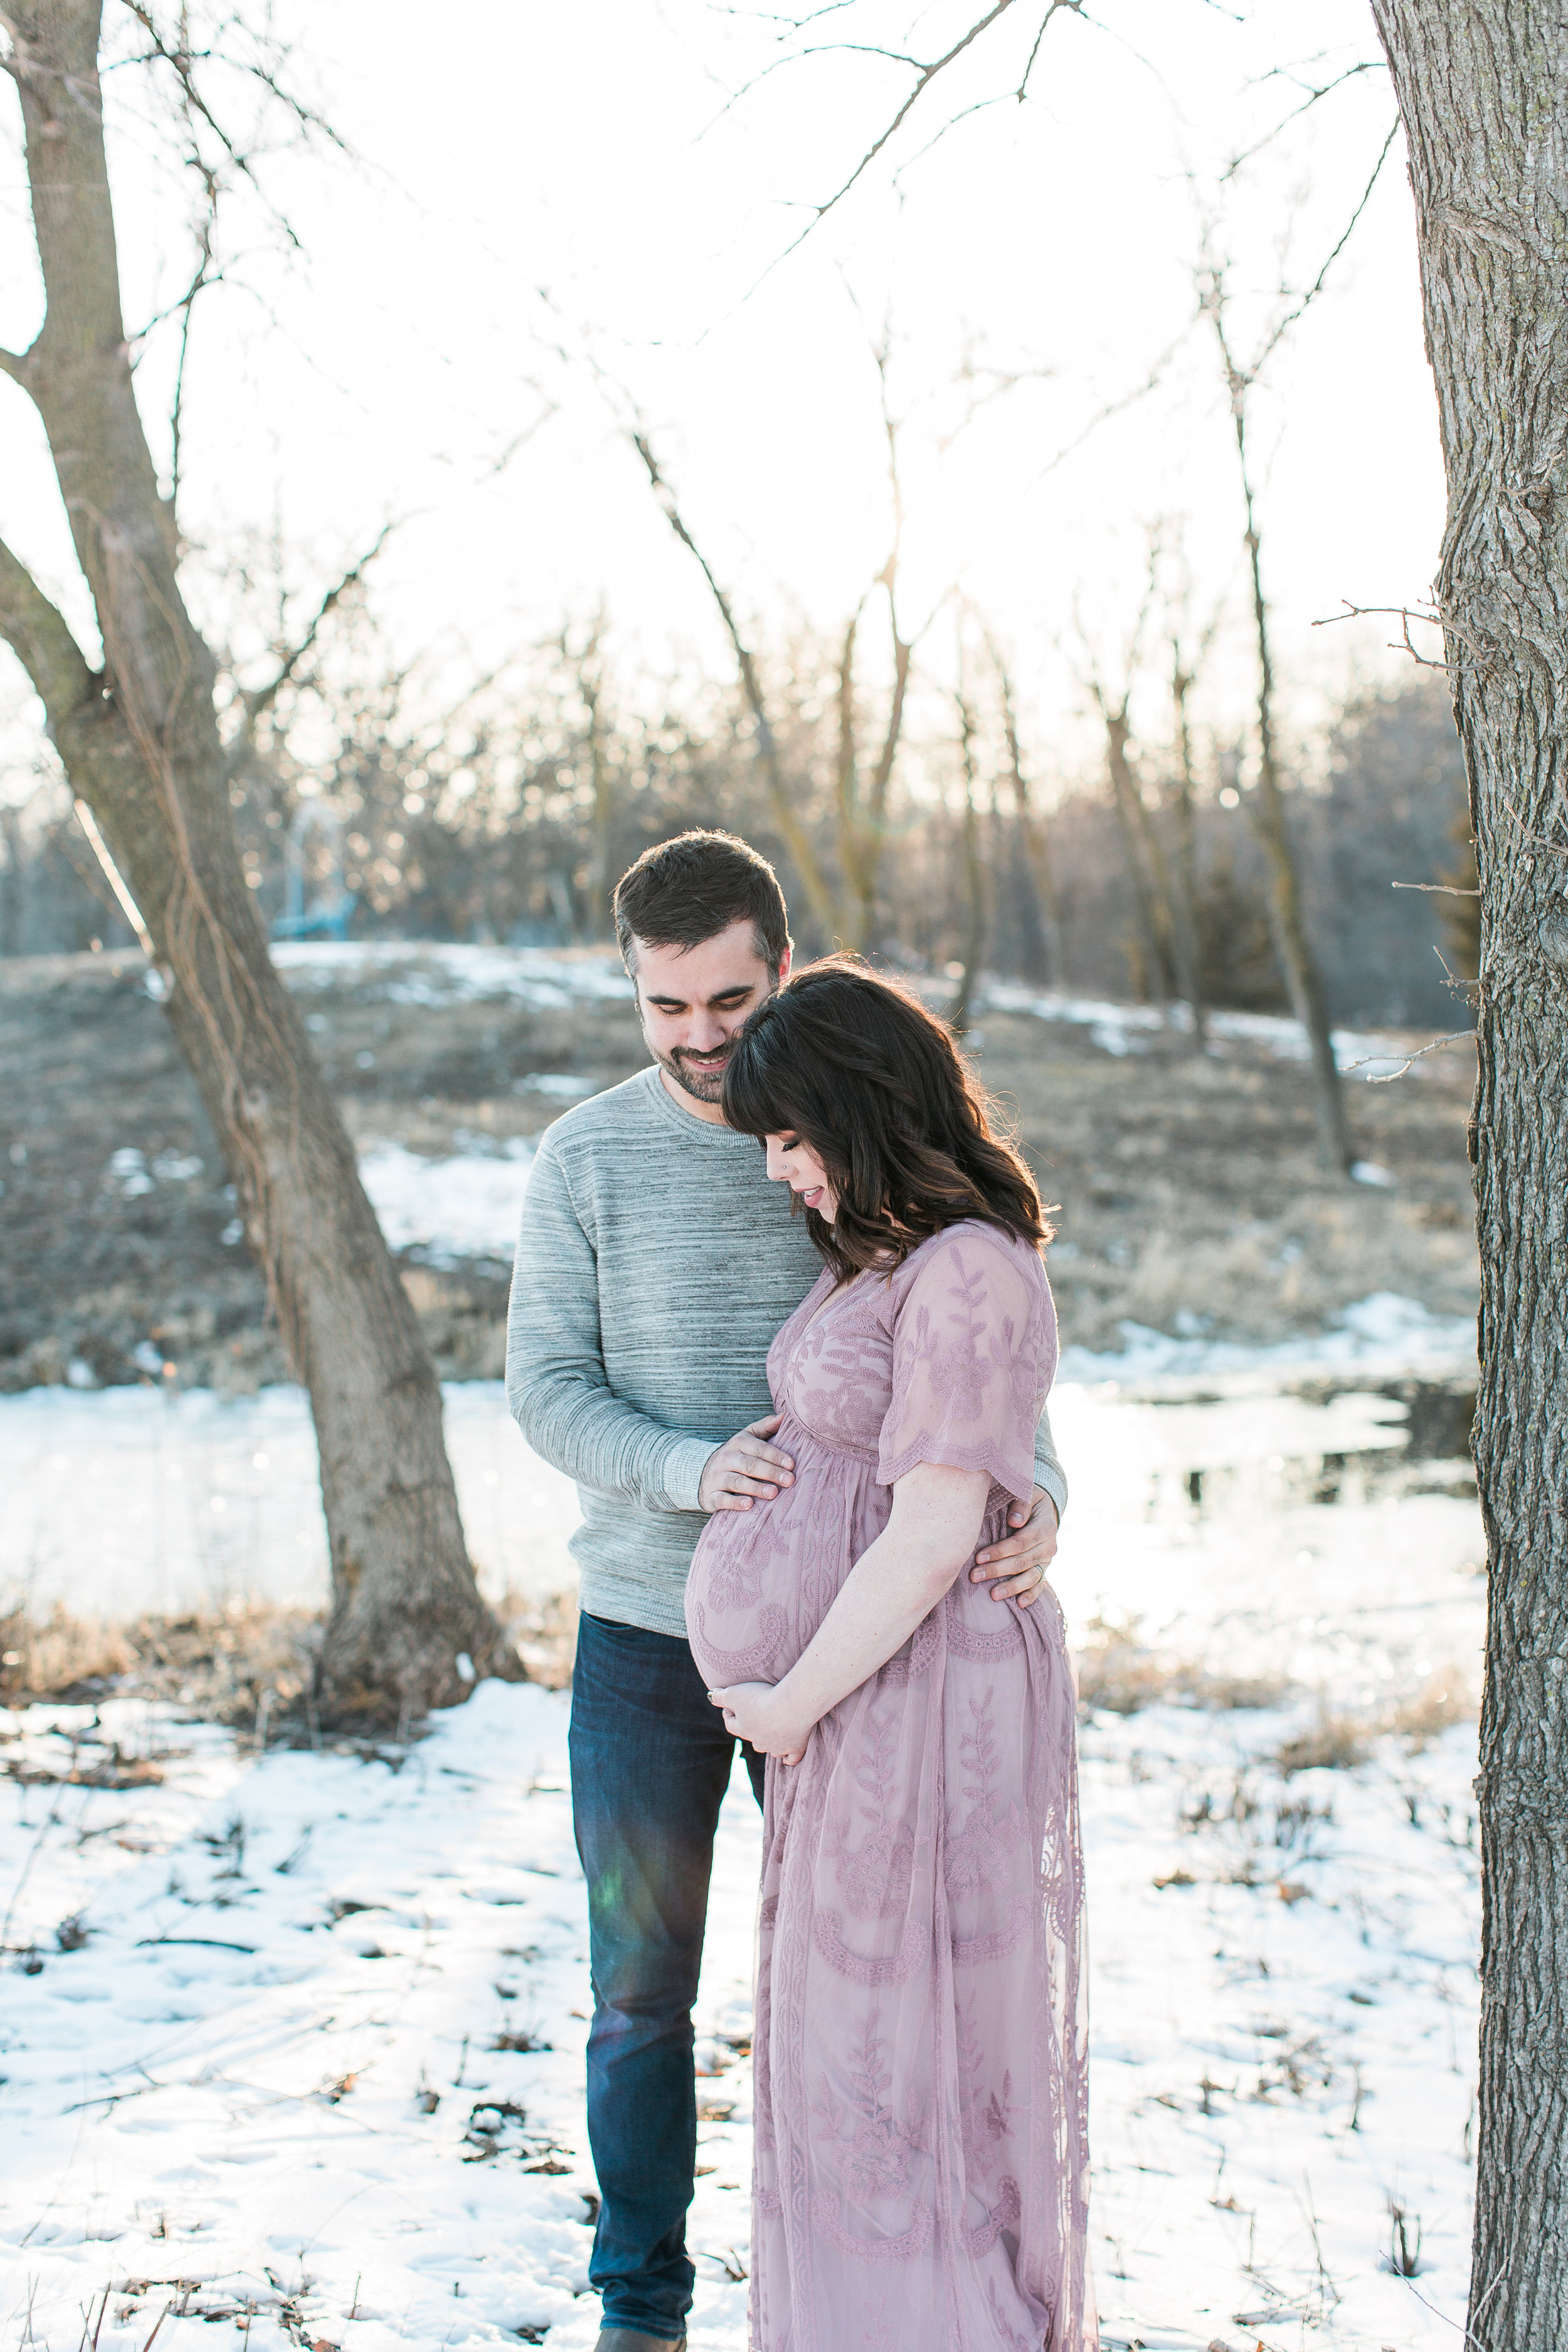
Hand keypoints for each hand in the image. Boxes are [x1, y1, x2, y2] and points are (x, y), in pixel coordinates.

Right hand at [698, 1414, 794, 1513]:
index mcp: (738, 1443)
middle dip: (770, 1472)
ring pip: (736, 1482)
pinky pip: (722, 1499)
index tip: (791, 1465)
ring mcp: (717, 1477)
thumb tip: (786, 1415)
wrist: (702, 1470)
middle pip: (749, 1465)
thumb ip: (766, 1426)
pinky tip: (749, 1505)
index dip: (775, 1456)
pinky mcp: (711, 1495)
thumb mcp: (748, 1436)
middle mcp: (726, 1459)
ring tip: (773, 1493)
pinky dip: (735, 1503)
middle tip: (788, 1481)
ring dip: (755, 1488)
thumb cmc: (736, 1454)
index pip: (758, 1448)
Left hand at [707, 1680, 811, 1765]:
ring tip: (771, 1735)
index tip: (729, 1705)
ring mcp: (779, 1746)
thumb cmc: (761, 1699)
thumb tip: (711, 1696)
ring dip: (769, 1744)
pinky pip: (792, 1758)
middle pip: (752, 1739)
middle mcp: (759, 1742)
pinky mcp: (797, 1747)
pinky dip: (789, 1758)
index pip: (731, 1725)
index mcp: (744, 1729)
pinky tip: (787, 1758)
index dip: (728, 1714)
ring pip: (771, 1750)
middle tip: (755, 1717)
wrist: (791, 1707)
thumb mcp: (734, 1693)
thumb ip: (720, 1696)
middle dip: (751, 1730)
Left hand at [969, 1486, 1058, 1606]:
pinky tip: (1019, 1604)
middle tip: (975, 1576)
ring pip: (1030, 1576)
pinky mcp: (1044, 1569)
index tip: (979, 1557)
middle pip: (1021, 1561)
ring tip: (993, 1595)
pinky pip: (1039, 1584)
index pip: (1020, 1542)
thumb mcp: (1028, 1493)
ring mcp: (1047, 1560)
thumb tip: (1014, 1521)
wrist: (1045, 1510)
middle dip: (997, 1570)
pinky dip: (1031, 1595)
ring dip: (1011, 1587)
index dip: (1000, 1551)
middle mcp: (1049, 1545)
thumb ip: (1021, 1504)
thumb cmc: (1029, 1500)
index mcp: (1045, 1526)